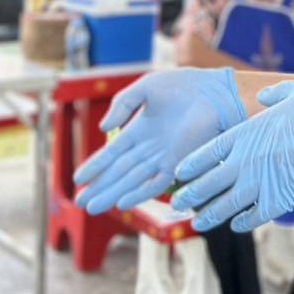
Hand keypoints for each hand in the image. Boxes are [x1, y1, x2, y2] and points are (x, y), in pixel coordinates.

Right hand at [73, 67, 246, 213]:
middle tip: (80, 203)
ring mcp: (164, 157)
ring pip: (132, 180)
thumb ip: (122, 105)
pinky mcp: (179, 163)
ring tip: (93, 207)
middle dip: (99, 187)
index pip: (113, 153)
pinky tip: (123, 203)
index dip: (95, 166)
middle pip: (119, 172)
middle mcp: (150, 148)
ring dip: (113, 194)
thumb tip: (103, 129)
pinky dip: (140, 193)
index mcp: (140, 130)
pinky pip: (156, 182)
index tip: (78, 179)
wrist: (215, 92)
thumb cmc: (184, 86)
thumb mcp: (145, 88)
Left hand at [172, 82, 293, 232]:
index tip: (178, 173)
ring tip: (197, 223)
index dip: (192, 164)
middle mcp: (247, 160)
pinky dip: (241, 222)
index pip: (209, 152)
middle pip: (209, 182)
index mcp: (247, 133)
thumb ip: (274, 95)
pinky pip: (253, 216)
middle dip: (191, 195)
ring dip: (209, 215)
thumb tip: (263, 97)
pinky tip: (235, 225)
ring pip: (226, 205)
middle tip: (176, 204)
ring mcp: (262, 183)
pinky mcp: (281, 201)